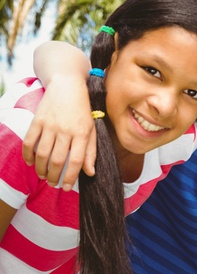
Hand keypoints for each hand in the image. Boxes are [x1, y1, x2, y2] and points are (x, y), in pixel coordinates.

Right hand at [22, 74, 95, 189]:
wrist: (68, 85)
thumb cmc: (82, 110)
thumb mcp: (92, 128)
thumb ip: (91, 151)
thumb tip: (90, 172)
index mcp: (82, 133)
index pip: (76, 160)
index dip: (70, 177)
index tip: (65, 187)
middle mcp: (66, 130)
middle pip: (57, 160)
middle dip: (53, 176)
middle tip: (52, 183)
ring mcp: (50, 125)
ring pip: (42, 154)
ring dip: (41, 169)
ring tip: (43, 176)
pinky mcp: (37, 120)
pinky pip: (29, 142)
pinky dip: (28, 155)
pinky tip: (31, 163)